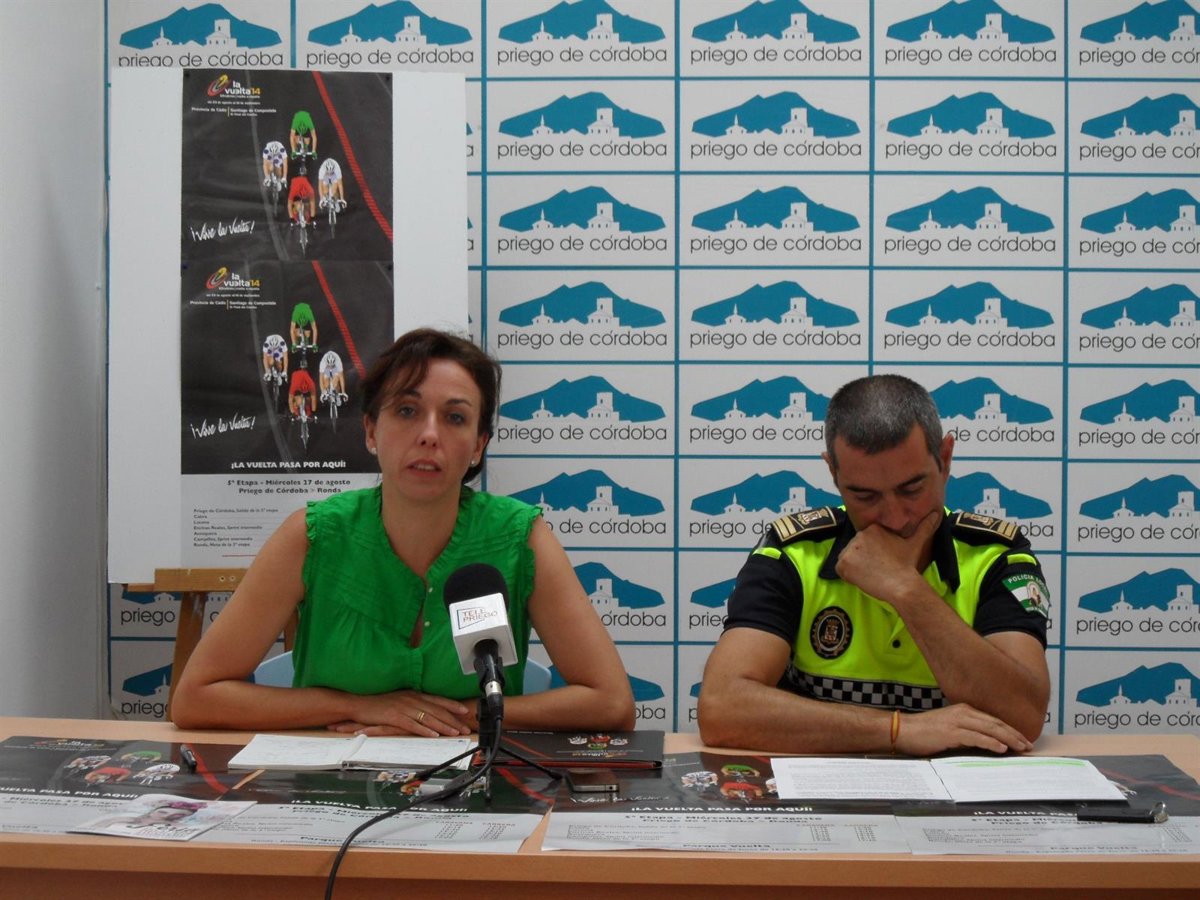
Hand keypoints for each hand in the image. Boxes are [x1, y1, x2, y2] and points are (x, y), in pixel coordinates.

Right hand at [328, 691, 473, 736]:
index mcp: (414, 694)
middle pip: (437, 710)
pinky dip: (425, 730)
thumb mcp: (400, 700)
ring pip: (428, 717)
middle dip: (453, 719)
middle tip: (465, 727)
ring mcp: (404, 708)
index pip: (437, 700)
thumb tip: (427, 709)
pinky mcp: (395, 717)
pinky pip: (414, 724)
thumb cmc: (379, 704)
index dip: (452, 705)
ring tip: (455, 732)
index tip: (465, 711)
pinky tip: (434, 735)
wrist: (360, 704)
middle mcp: (411, 699)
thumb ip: (414, 703)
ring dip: (444, 726)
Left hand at [834, 509, 940, 600]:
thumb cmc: (907, 564)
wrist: (901, 584)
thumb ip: (924, 527)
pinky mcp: (843, 563)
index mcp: (873, 528)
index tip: (883, 561)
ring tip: (871, 574)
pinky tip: (863, 579)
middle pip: (855, 550)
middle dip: (864, 560)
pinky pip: (840, 570)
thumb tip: (936, 514)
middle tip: (878, 569)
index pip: (865, 542)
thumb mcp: (915, 543)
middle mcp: (859, 535)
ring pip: (847, 559)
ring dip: (856, 568)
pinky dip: (848, 576)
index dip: (873, 554)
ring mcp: (849, 549)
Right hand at [895, 703, 1034, 755]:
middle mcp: (963, 712)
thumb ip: (966, 731)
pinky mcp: (951, 732)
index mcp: (963, 710)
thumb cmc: (924, 732)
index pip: (993, 719)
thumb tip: (985, 743)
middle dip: (1015, 734)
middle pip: (996, 723)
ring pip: (990, 729)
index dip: (1010, 729)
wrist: (902, 730)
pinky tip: (1001, 748)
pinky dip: (991, 742)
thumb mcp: (949, 728)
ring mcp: (957, 721)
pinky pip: (976, 737)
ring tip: (1021, 748)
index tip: (1023, 739)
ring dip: (1008, 739)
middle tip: (1029, 745)